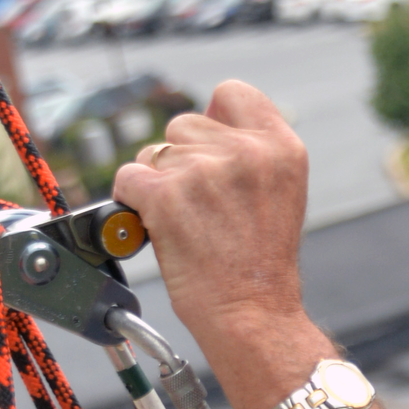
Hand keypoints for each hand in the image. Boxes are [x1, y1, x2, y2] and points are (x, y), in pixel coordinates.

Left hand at [113, 80, 311, 367]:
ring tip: (180, 221)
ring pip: (152, 152)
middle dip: (180, 160)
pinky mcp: (165, 196)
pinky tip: (150, 225)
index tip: (209, 149)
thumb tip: (200, 128)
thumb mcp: (281, 193)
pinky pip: (127, 178)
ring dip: (155, 182)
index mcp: (281, 147)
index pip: (231, 93)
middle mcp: (244, 151)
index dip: (212, 119)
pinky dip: (129, 202)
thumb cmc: (260, 266)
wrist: (251, 315)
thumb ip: (250, 153)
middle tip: (196, 204)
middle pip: (183, 125)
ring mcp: (203, 172)